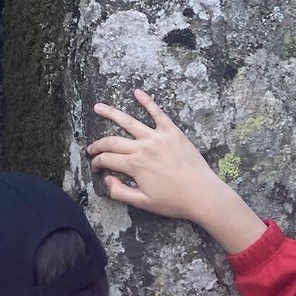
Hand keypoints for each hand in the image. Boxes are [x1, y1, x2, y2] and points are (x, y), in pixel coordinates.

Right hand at [88, 89, 265, 253]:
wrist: (203, 194)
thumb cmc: (174, 202)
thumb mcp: (144, 203)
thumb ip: (121, 192)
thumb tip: (107, 180)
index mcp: (134, 165)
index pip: (107, 160)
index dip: (97, 163)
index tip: (95, 167)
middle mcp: (142, 147)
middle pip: (112, 141)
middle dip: (98, 145)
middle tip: (91, 148)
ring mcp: (156, 137)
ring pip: (128, 121)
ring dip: (110, 113)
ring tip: (98, 107)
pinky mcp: (171, 131)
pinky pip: (157, 112)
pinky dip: (147, 101)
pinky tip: (137, 92)